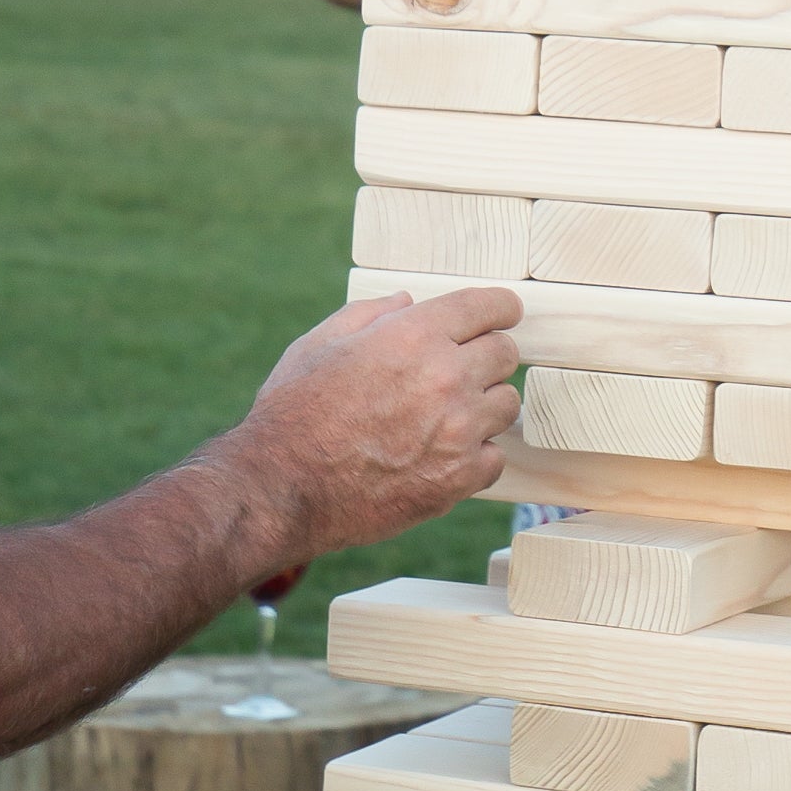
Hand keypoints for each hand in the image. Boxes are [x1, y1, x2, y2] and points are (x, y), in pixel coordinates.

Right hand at [245, 285, 522, 554]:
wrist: (284, 489)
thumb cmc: (294, 413)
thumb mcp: (319, 345)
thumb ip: (368, 314)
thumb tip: (405, 301)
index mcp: (414, 336)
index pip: (487, 307)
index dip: (500, 308)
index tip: (503, 314)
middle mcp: (446, 377)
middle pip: (506, 353)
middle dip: (486, 356)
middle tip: (460, 371)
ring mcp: (458, 430)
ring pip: (506, 404)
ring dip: (484, 406)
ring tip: (447, 417)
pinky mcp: (459, 478)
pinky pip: (495, 456)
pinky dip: (476, 455)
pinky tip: (444, 454)